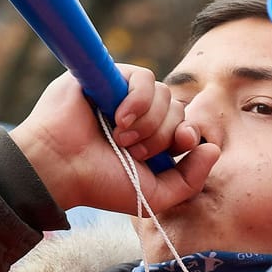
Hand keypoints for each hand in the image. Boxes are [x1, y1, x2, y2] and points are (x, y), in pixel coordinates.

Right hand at [11, 66, 218, 213]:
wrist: (59, 169)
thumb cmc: (100, 184)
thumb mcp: (154, 196)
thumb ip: (190, 180)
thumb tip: (212, 148)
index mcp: (150, 138)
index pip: (184, 124)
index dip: (187, 133)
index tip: (181, 144)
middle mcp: (139, 114)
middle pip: (177, 108)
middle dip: (162, 134)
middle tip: (133, 151)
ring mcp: (123, 94)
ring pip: (163, 93)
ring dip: (149, 121)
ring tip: (121, 138)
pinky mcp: (108, 75)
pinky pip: (143, 77)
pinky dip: (138, 100)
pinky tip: (119, 118)